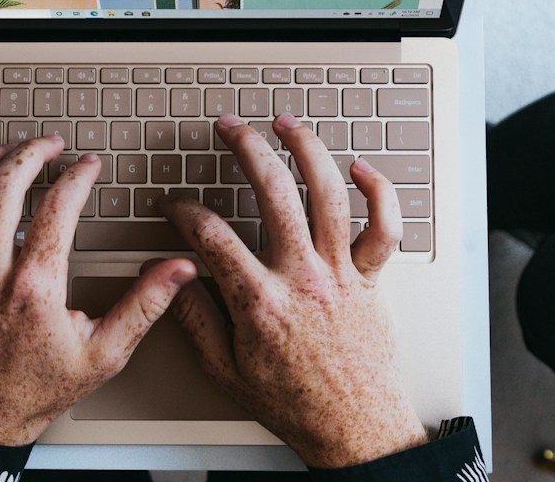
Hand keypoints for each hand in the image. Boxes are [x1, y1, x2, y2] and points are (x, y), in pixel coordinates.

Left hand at [0, 137, 194, 444]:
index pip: (56, 208)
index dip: (76, 177)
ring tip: (10, 150)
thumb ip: (143, 306)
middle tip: (50, 144)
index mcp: (34, 290)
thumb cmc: (32, 393)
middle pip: (4, 186)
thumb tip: (178, 271)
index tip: (87, 167)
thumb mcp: (102, 355)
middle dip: (32, 153)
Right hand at [160, 114, 425, 468]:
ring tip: (287, 125)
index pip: (211, 234)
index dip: (185, 211)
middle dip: (245, 148)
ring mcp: (341, 274)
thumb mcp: (225, 371)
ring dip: (307, 150)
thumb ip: (194, 320)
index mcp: (260, 301)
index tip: (176, 205)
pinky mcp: (372, 279)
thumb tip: (170, 281)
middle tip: (230, 128)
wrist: (353, 429)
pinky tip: (360, 169)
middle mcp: (303, 277)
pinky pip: (384, 227)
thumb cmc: (295, 404)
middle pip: (273, 191)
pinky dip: (379, 192)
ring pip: (329, 193)